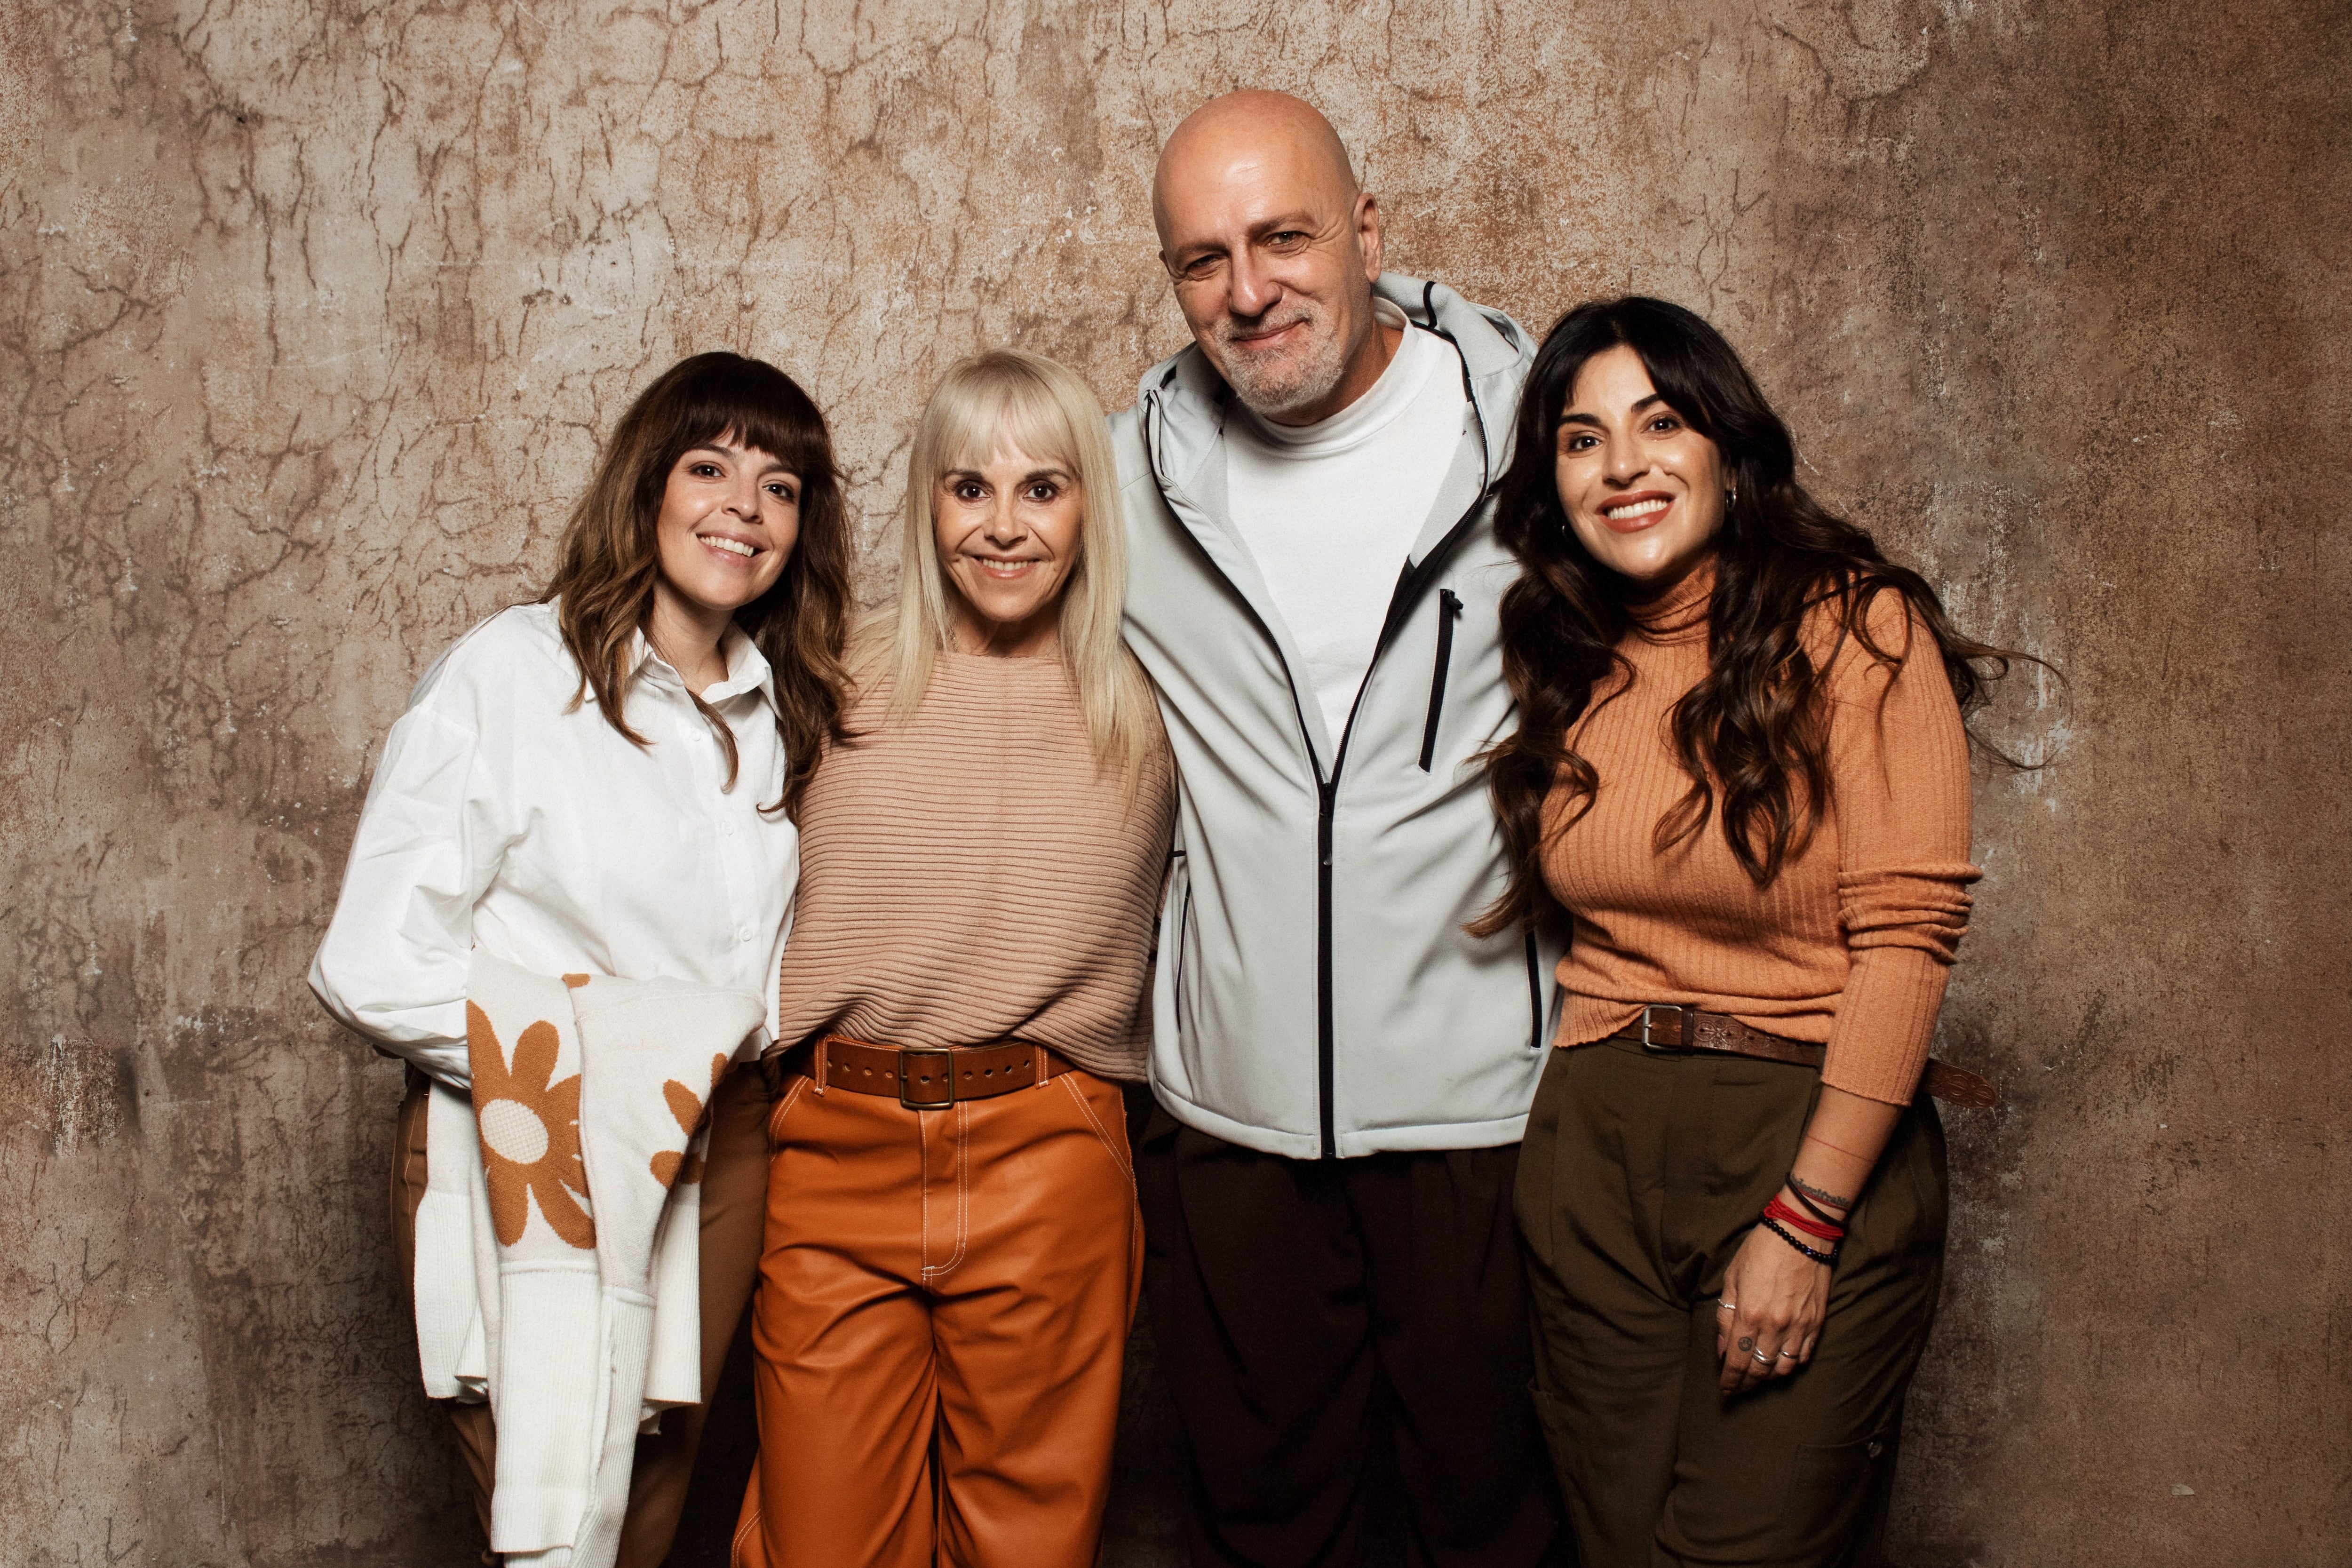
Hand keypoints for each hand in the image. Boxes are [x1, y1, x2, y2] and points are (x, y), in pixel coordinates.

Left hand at [1713, 1214, 1829, 1395]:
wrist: (1801, 1232)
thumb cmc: (1761, 1249)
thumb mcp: (1732, 1278)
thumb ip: (1725, 1316)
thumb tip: (1722, 1349)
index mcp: (1750, 1313)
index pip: (1737, 1361)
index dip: (1730, 1380)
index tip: (1724, 1390)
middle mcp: (1775, 1325)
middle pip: (1760, 1370)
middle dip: (1746, 1384)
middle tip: (1738, 1389)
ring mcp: (1799, 1326)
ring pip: (1784, 1368)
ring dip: (1768, 1377)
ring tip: (1758, 1377)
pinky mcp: (1817, 1322)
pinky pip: (1804, 1355)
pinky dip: (1792, 1364)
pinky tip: (1781, 1362)